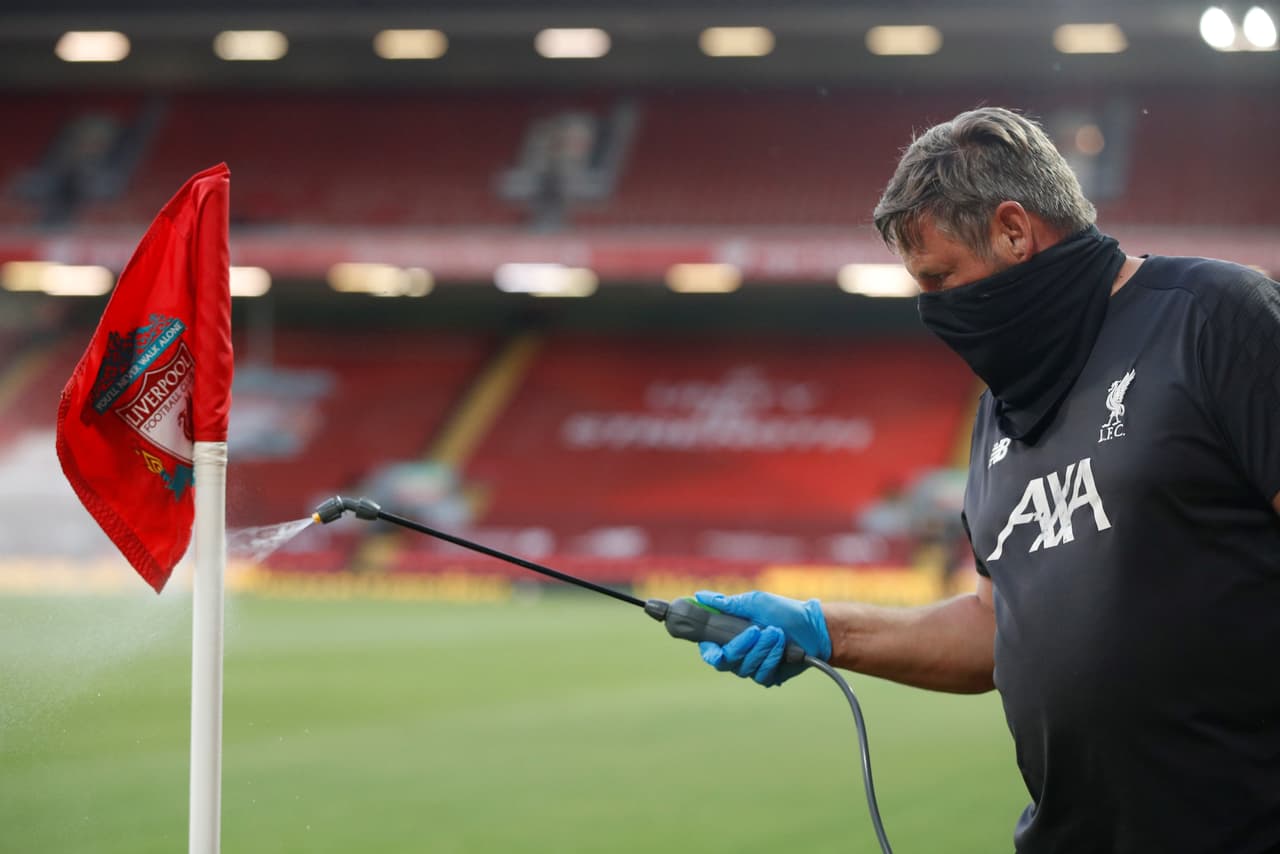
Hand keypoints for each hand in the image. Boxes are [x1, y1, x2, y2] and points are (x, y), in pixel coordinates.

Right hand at [694, 590, 830, 686]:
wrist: (812, 627)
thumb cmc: (783, 611)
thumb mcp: (754, 602)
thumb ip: (727, 603)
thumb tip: (700, 596)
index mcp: (728, 634)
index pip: (708, 649)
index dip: (708, 651)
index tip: (716, 648)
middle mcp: (736, 653)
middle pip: (724, 661)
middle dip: (742, 645)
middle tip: (759, 630)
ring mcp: (750, 666)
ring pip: (744, 668)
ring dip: (763, 649)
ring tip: (777, 634)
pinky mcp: (766, 676)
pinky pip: (760, 675)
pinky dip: (772, 659)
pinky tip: (783, 648)